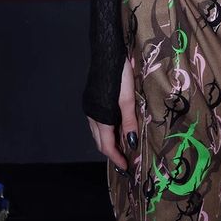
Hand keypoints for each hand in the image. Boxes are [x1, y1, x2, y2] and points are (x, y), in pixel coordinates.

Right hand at [86, 56, 138, 172]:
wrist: (106, 53)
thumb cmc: (119, 75)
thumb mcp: (128, 98)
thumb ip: (128, 121)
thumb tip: (131, 143)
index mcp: (100, 116)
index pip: (106, 145)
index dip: (116, 158)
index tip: (126, 167)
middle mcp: (91, 114)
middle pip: (100, 141)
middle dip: (112, 152)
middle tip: (125, 159)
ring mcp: (89, 107)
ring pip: (98, 132)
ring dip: (109, 141)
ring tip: (123, 145)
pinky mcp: (91, 100)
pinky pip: (97, 122)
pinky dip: (106, 130)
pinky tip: (116, 127)